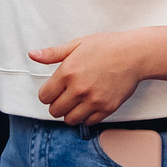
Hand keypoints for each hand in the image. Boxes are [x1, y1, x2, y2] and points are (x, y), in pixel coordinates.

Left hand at [30, 28, 164, 126]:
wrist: (134, 54)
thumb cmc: (106, 46)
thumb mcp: (77, 44)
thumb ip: (53, 53)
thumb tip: (32, 55)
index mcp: (67, 72)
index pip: (45, 96)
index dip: (47, 95)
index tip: (54, 91)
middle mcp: (78, 88)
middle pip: (55, 111)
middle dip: (57, 105)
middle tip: (65, 97)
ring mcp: (93, 100)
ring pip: (70, 120)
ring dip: (70, 113)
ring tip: (76, 103)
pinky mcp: (106, 108)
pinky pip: (88, 122)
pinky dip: (86, 117)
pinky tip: (89, 105)